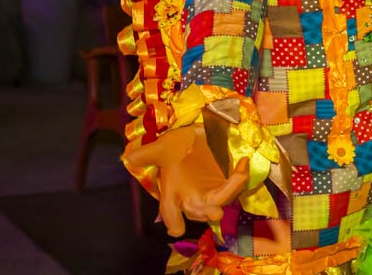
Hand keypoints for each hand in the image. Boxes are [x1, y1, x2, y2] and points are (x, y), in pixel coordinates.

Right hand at [123, 125, 249, 236]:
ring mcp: (210, 195)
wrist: (191, 141)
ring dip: (230, 192)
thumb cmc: (174, 148)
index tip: (177, 230)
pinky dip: (240, 178)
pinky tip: (243, 162)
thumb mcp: (160, 149)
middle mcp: (191, 200)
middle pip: (199, 211)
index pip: (170, 213)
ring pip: (221, 201)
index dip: (174, 222)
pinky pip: (235, 188)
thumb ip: (145, 154)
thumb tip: (128, 157)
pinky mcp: (225, 186)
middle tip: (215, 212)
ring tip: (239, 175)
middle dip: (207, 212)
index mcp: (172, 194)